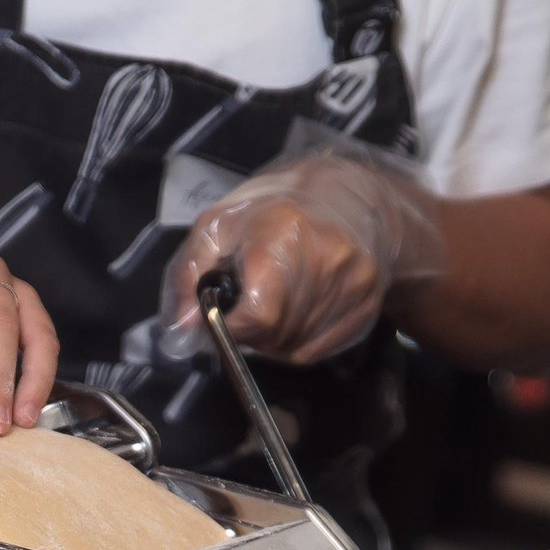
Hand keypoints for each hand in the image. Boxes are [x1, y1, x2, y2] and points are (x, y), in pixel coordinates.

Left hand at [164, 146, 442, 366]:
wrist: (351, 199)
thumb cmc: (274, 209)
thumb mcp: (218, 225)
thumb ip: (190, 275)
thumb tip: (184, 328)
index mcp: (285, 233)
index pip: (258, 313)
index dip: (232, 325)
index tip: (223, 316)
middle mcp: (328, 262)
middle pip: (273, 334)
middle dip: (249, 330)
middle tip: (249, 301)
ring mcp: (353, 288)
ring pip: (292, 348)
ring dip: (271, 338)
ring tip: (273, 300)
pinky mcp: (365, 309)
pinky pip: (316, 350)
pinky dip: (295, 340)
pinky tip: (295, 309)